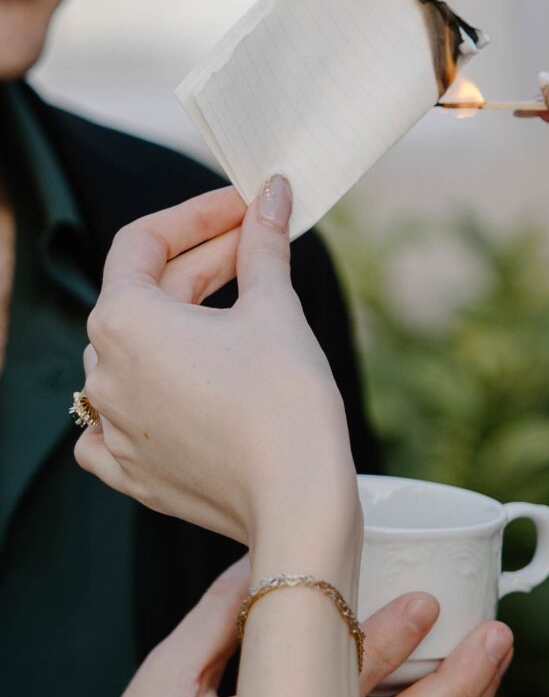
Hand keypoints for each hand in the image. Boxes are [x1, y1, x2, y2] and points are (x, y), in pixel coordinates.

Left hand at [75, 178, 358, 542]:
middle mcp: (102, 372)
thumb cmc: (285, 401)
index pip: (143, 242)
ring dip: (180, 324)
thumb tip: (272, 196)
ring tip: (235, 312)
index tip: (243, 209)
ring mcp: (113, 427)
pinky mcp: (132, 471)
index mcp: (123, 320)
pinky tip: (179, 386)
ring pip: (133, 354)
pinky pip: (120, 420)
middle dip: (202, 264)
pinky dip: (148, 395)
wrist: (298, 500)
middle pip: (143, 295)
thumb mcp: (274, 308)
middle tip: (257, 247)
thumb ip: (262, 245)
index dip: (197, 215)